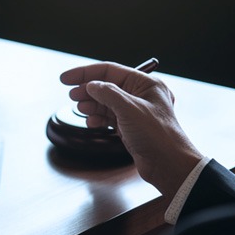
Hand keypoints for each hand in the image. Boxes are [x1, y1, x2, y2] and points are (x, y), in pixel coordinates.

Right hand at [60, 62, 203, 196]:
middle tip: (72, 95)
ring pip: (106, 103)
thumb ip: (107, 93)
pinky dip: (98, 118)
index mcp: (146, 84)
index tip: (66, 78)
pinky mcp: (130, 127)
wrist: (168, 164)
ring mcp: (135, 112)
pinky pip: (109, 117)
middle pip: (107, 86)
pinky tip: (91, 122)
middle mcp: (141, 95)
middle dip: (87, 90)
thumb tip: (91, 85)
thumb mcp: (129, 109)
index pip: (110, 71)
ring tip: (81, 108)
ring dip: (91, 105)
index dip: (86, 73)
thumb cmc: (158, 135)